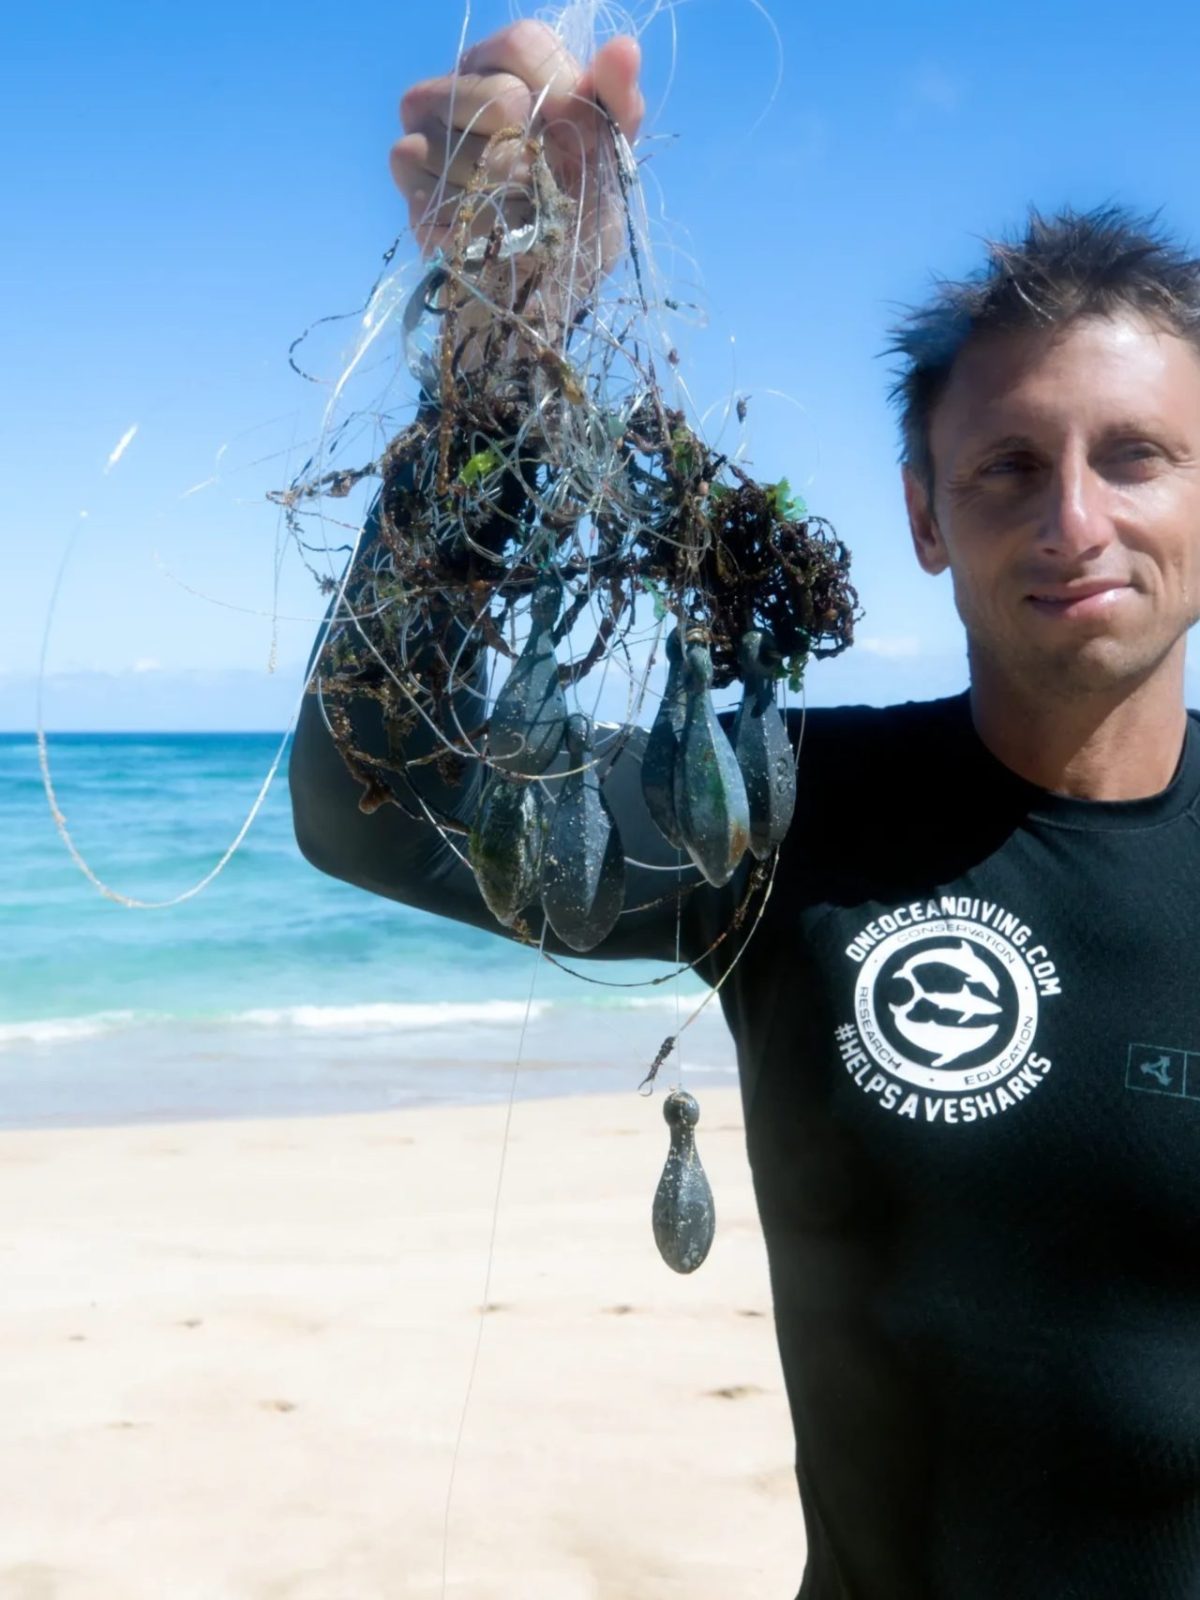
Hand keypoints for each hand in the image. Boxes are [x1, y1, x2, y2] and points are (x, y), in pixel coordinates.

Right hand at [390, 20, 643, 277]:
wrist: (545, 288)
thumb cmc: (577, 214)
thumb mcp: (611, 157)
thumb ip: (619, 101)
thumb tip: (624, 47)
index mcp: (505, 66)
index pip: (522, 44)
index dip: (559, 92)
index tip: (578, 137)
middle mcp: (455, 85)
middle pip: (501, 96)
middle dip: (536, 153)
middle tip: (541, 183)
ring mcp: (423, 129)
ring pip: (474, 149)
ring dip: (509, 196)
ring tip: (514, 211)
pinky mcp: (408, 177)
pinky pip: (447, 190)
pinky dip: (481, 223)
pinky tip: (489, 231)